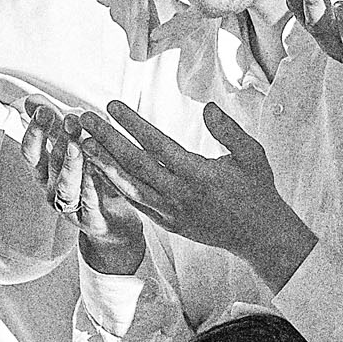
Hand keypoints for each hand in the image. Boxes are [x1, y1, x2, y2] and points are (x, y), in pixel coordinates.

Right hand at [21, 100, 143, 275]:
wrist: (116, 221)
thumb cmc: (91, 180)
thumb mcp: (71, 150)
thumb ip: (53, 126)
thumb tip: (31, 100)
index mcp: (45, 174)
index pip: (32, 153)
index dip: (35, 132)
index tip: (42, 110)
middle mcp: (53, 191)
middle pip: (51, 166)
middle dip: (59, 140)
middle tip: (70, 120)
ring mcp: (71, 209)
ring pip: (67, 186)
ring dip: (71, 164)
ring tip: (78, 144)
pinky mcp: (92, 222)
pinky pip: (91, 203)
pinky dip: (93, 186)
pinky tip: (99, 170)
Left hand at [74, 99, 315, 293]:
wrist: (259, 236)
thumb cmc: (257, 190)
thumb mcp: (252, 155)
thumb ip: (229, 130)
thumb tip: (207, 107)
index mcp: (198, 174)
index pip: (156, 144)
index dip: (131, 123)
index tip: (111, 105)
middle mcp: (179, 194)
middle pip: (134, 163)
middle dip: (106, 139)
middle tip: (84, 119)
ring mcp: (170, 211)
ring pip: (128, 185)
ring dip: (103, 163)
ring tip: (83, 143)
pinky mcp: (167, 223)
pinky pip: (135, 202)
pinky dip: (115, 186)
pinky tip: (101, 171)